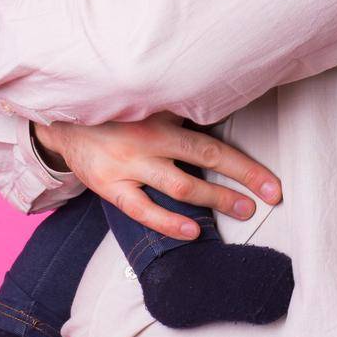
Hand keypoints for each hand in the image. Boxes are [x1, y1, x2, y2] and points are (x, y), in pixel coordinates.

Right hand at [34, 112, 282, 240]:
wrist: (64, 121)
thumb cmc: (116, 114)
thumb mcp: (149, 105)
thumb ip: (180, 116)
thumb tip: (224, 120)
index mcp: (162, 117)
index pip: (213, 143)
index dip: (246, 166)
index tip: (272, 185)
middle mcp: (148, 139)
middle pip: (204, 160)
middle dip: (240, 182)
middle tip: (266, 199)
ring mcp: (128, 164)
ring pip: (179, 186)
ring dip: (214, 201)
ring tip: (241, 211)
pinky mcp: (110, 186)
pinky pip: (142, 209)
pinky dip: (169, 222)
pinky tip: (192, 231)